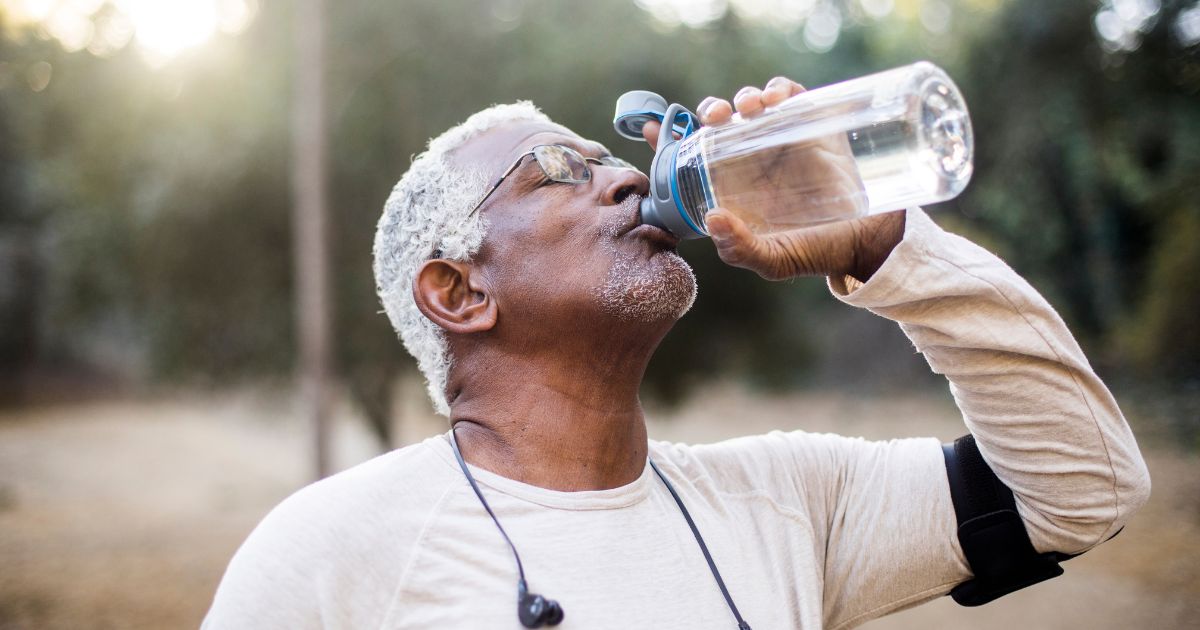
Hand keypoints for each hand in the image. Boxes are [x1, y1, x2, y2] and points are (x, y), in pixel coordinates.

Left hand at [642, 77, 904, 281]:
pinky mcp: (811, 125)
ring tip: (748, 109)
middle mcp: (750, 159)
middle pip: (720, 121)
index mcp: (731, 186)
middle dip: (711, 110)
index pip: (691, 157)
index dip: (668, 139)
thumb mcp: (773, 260)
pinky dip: (780, 88)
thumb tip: (712, 218)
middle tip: (716, 118)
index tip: (651, 130)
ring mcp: (780, 139)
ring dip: (743, 97)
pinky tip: (777, 98)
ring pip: (750, 104)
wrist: (867, 240)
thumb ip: (740, 248)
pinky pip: (790, 95)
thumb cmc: (815, 251)